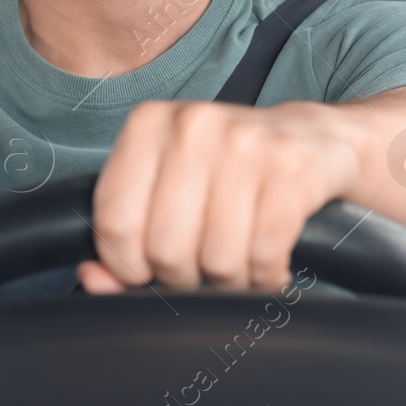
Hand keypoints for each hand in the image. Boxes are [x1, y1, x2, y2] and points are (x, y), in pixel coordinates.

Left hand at [77, 99, 360, 293]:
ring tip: (236, 264)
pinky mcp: (292, 168)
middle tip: (199, 270)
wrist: (314, 138)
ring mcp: (244, 142)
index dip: (127, 267)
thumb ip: (122, 235)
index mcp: (147, 124)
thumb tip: (91, 279)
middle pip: (165, 249)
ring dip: (227, 282)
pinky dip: (265, 278)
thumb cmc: (226, 170)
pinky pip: (264, 257)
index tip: (145, 273)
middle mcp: (192, 125)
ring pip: (216, 260)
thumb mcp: (167, 185)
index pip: (115, 222)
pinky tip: (268, 265)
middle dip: (182, 278)